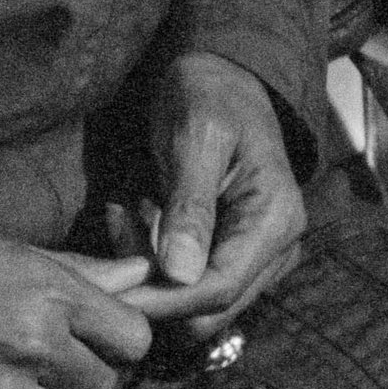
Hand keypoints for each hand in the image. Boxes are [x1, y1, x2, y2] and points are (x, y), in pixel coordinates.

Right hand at [0, 214, 152, 388]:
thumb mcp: (6, 247)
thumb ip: (77, 268)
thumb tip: (139, 272)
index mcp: (50, 291)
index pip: (134, 338)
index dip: (120, 338)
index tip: (101, 335)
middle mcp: (36, 343)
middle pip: (104, 386)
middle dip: (87, 376)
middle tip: (58, 362)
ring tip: (29, 388)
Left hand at [127, 53, 305, 330]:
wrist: (223, 78)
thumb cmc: (209, 96)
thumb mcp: (196, 137)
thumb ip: (190, 206)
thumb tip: (180, 273)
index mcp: (275, 220)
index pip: (219, 289)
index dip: (163, 300)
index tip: (110, 293)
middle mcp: (277, 248)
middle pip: (210, 310)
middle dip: (154, 287)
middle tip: (116, 230)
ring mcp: (259, 257)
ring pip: (196, 303)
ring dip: (151, 274)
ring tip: (125, 215)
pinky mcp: (235, 255)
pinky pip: (191, 284)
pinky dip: (156, 263)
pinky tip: (136, 220)